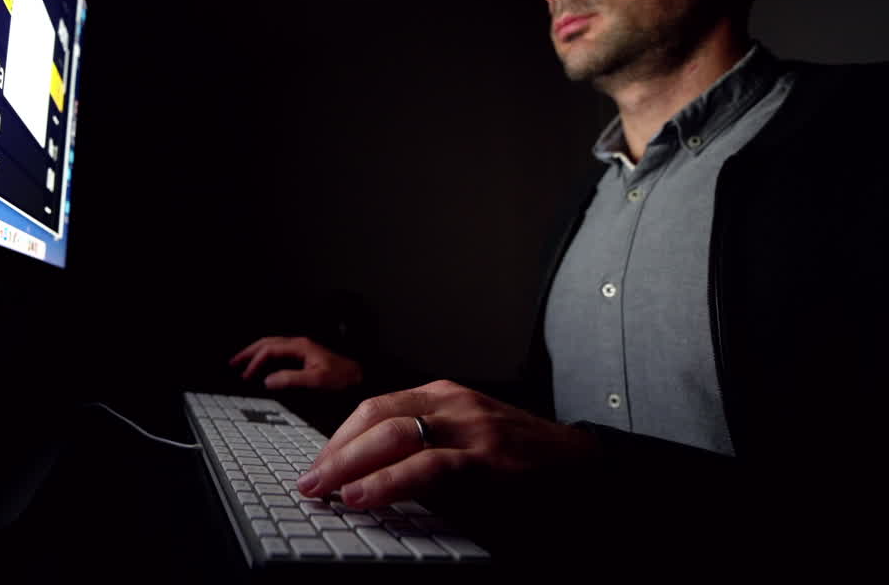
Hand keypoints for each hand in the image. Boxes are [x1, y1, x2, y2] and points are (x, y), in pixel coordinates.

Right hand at [228, 336, 362, 390]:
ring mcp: (302, 349)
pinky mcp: (306, 357)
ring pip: (272, 346)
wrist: (361, 377)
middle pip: (267, 343)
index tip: (246, 376)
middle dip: (248, 352)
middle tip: (233, 363)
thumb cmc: (344, 378)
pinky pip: (279, 353)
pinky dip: (266, 358)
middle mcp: (300, 345)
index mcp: (300, 346)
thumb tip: (268, 380)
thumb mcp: (317, 380)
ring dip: (256, 354)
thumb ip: (291, 379)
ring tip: (243, 364)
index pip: (269, 350)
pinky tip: (264, 367)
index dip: (254, 362)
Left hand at [295, 380, 598, 508]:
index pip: (374, 407)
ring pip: (395, 435)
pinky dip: (389, 481)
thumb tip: (367, 471)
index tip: (317, 464)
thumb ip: (422, 443)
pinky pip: (427, 466)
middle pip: (375, 416)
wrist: (580, 461)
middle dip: (335, 450)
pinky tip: (364, 495)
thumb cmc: (519, 453)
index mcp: (441, 394)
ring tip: (325, 489)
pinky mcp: (487, 457)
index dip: (339, 437)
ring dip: (351, 464)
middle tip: (308, 480)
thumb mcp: (464, 435)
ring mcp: (470, 425)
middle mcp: (451, 401)